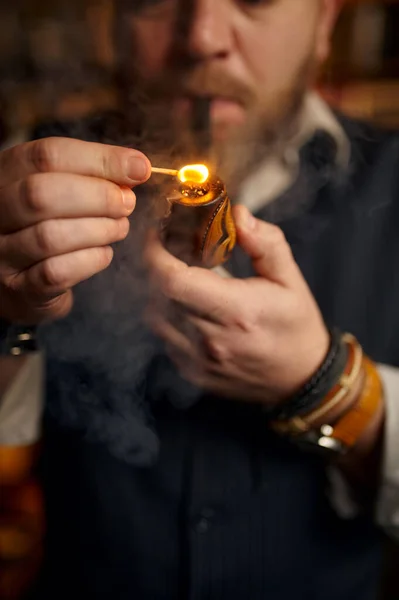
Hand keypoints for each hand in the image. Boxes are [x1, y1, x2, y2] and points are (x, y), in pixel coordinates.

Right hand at [0, 137, 149, 322]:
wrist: (22, 282)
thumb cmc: (48, 224)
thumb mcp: (63, 189)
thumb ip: (94, 174)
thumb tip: (137, 167)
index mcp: (5, 174)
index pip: (47, 155)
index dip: (99, 159)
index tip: (138, 169)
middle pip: (41, 193)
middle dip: (98, 197)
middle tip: (127, 203)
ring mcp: (1, 252)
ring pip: (49, 236)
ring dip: (99, 229)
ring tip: (119, 227)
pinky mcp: (19, 288)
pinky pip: (56, 273)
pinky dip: (91, 260)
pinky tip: (104, 253)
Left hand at [145, 205, 328, 404]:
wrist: (300, 378)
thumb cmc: (296, 324)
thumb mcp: (291, 279)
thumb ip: (266, 243)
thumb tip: (237, 214)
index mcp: (237, 311)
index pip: (174, 281)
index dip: (154, 253)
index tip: (156, 233)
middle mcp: (212, 340)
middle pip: (158, 296)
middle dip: (155, 266)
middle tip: (167, 248)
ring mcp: (199, 361)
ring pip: (155, 318)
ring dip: (159, 292)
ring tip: (179, 276)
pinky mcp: (192, 373)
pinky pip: (164, 338)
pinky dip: (167, 316)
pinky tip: (187, 306)